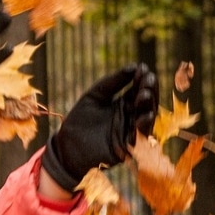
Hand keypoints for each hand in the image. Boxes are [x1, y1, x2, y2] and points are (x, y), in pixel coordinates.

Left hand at [43, 63, 159, 192]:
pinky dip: (144, 126)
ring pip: (146, 118)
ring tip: (144, 93)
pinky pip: (140, 137)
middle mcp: (130, 117)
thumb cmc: (79, 120)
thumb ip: (113, 82)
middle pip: (145, 102)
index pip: (137, 90)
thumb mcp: (95, 96)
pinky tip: (146, 115)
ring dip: (148, 106)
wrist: (66, 147)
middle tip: (148, 79)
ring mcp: (130, 131)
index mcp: (123, 104)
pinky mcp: (128, 147)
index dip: (142, 79)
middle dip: (148, 90)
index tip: (143, 67)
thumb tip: (133, 66)